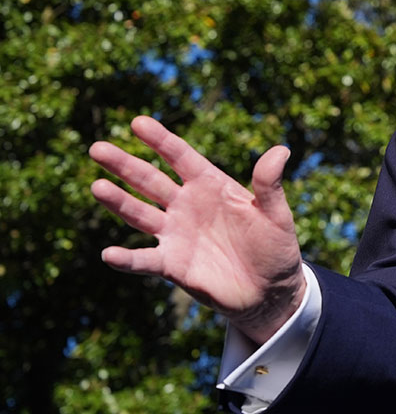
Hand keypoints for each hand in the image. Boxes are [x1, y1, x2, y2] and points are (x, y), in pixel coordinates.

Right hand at [90, 116, 304, 344]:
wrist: (270, 290)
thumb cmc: (275, 247)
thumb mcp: (276, 215)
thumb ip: (269, 185)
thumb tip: (281, 150)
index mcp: (210, 186)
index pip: (180, 157)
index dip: (160, 140)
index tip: (137, 122)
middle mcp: (186, 206)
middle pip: (150, 181)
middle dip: (125, 165)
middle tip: (97, 148)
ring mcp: (176, 234)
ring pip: (140, 214)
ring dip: (118, 202)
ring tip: (96, 186)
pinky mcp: (172, 265)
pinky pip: (145, 260)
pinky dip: (127, 259)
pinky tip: (109, 254)